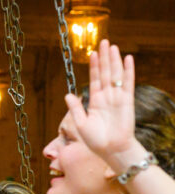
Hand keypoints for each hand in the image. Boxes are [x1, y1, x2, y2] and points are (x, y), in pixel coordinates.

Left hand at [65, 40, 140, 166]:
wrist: (111, 149)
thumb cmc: (96, 140)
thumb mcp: (80, 123)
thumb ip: (75, 108)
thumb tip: (67, 94)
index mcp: (95, 101)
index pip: (94, 79)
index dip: (93, 66)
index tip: (92, 53)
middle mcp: (106, 97)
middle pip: (105, 73)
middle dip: (103, 58)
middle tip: (103, 41)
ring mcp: (117, 97)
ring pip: (115, 74)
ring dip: (114, 60)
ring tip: (112, 46)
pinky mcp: (127, 100)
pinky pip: (127, 83)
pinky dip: (127, 71)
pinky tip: (127, 59)